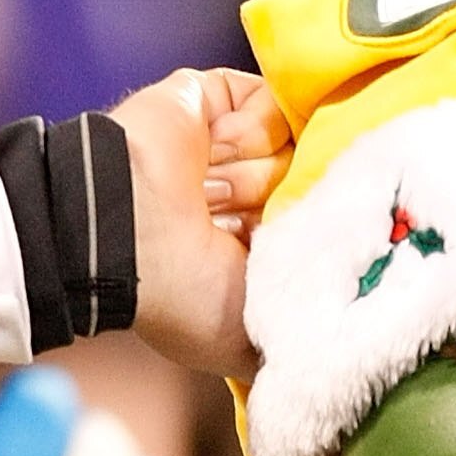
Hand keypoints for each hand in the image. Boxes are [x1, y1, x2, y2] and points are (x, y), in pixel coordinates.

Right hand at [107, 67, 292, 380]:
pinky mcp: (223, 99)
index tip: (281, 259)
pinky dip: (249, 132)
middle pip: (318, 184)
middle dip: (283, 211)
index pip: (322, 229)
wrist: (134, 230)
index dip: (310, 241)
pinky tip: (214, 154)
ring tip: (209, 197)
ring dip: (252, 178)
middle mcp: (252, 197)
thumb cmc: (180, 293)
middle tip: (238, 231)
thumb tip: (315, 356)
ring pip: (300, 145)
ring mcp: (238, 147)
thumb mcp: (244, 346)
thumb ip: (285, 345)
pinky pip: (276, 102)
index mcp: (256, 249)